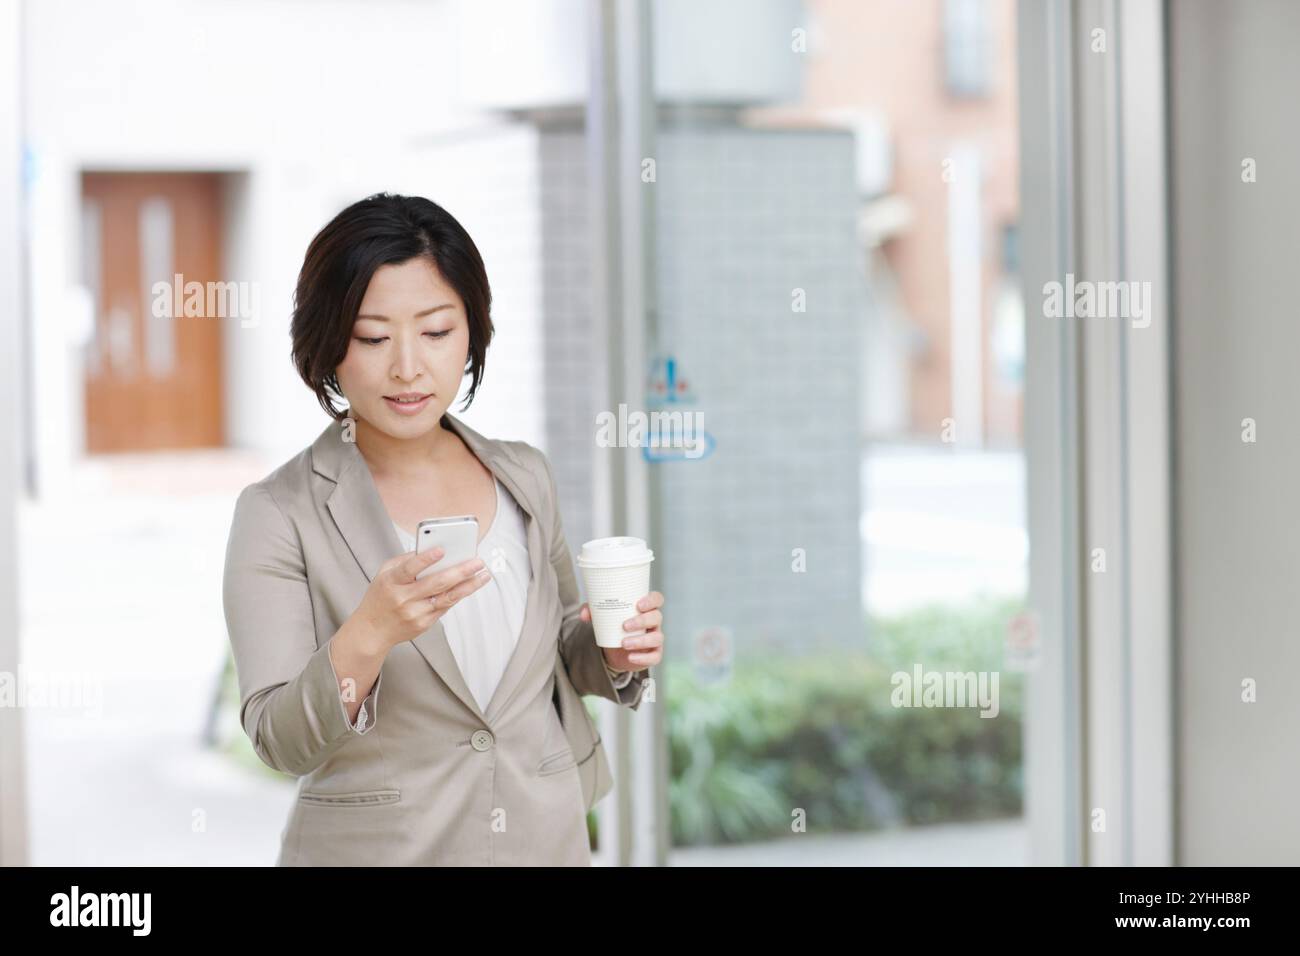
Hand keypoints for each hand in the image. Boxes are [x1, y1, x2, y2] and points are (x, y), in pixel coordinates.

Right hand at [354, 547, 491, 650]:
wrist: (372, 630)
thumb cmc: (380, 597)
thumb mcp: (384, 574)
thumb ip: (405, 561)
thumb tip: (430, 548)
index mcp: (391, 582)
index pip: (409, 568)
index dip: (425, 559)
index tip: (442, 549)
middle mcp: (403, 598)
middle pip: (436, 583)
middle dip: (461, 571)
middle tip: (477, 561)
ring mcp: (415, 613)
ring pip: (447, 597)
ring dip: (469, 585)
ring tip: (484, 575)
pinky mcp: (424, 624)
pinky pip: (445, 607)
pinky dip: (459, 595)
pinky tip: (470, 586)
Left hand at [582, 591, 664, 672]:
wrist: (614, 650)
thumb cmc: (613, 625)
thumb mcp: (603, 616)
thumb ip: (592, 611)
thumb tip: (584, 615)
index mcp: (645, 608)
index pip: (656, 599)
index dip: (652, 600)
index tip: (638, 605)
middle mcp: (653, 621)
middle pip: (657, 617)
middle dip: (642, 621)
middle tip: (624, 625)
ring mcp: (655, 637)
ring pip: (657, 637)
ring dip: (641, 640)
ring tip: (623, 643)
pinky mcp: (654, 654)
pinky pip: (655, 657)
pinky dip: (643, 658)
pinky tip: (631, 657)